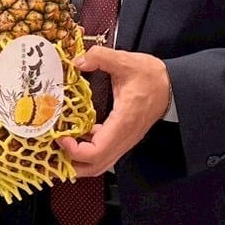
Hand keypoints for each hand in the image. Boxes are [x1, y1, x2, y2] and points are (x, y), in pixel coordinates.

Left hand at [58, 47, 171, 177]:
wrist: (171, 86)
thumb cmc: (151, 76)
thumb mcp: (126, 61)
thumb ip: (101, 57)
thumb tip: (77, 62)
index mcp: (123, 122)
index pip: (97, 152)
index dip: (74, 150)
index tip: (61, 136)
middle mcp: (124, 138)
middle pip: (95, 167)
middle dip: (71, 164)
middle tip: (53, 150)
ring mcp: (124, 141)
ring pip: (99, 164)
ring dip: (78, 161)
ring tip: (60, 147)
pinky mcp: (123, 139)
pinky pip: (103, 154)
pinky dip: (87, 151)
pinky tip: (75, 137)